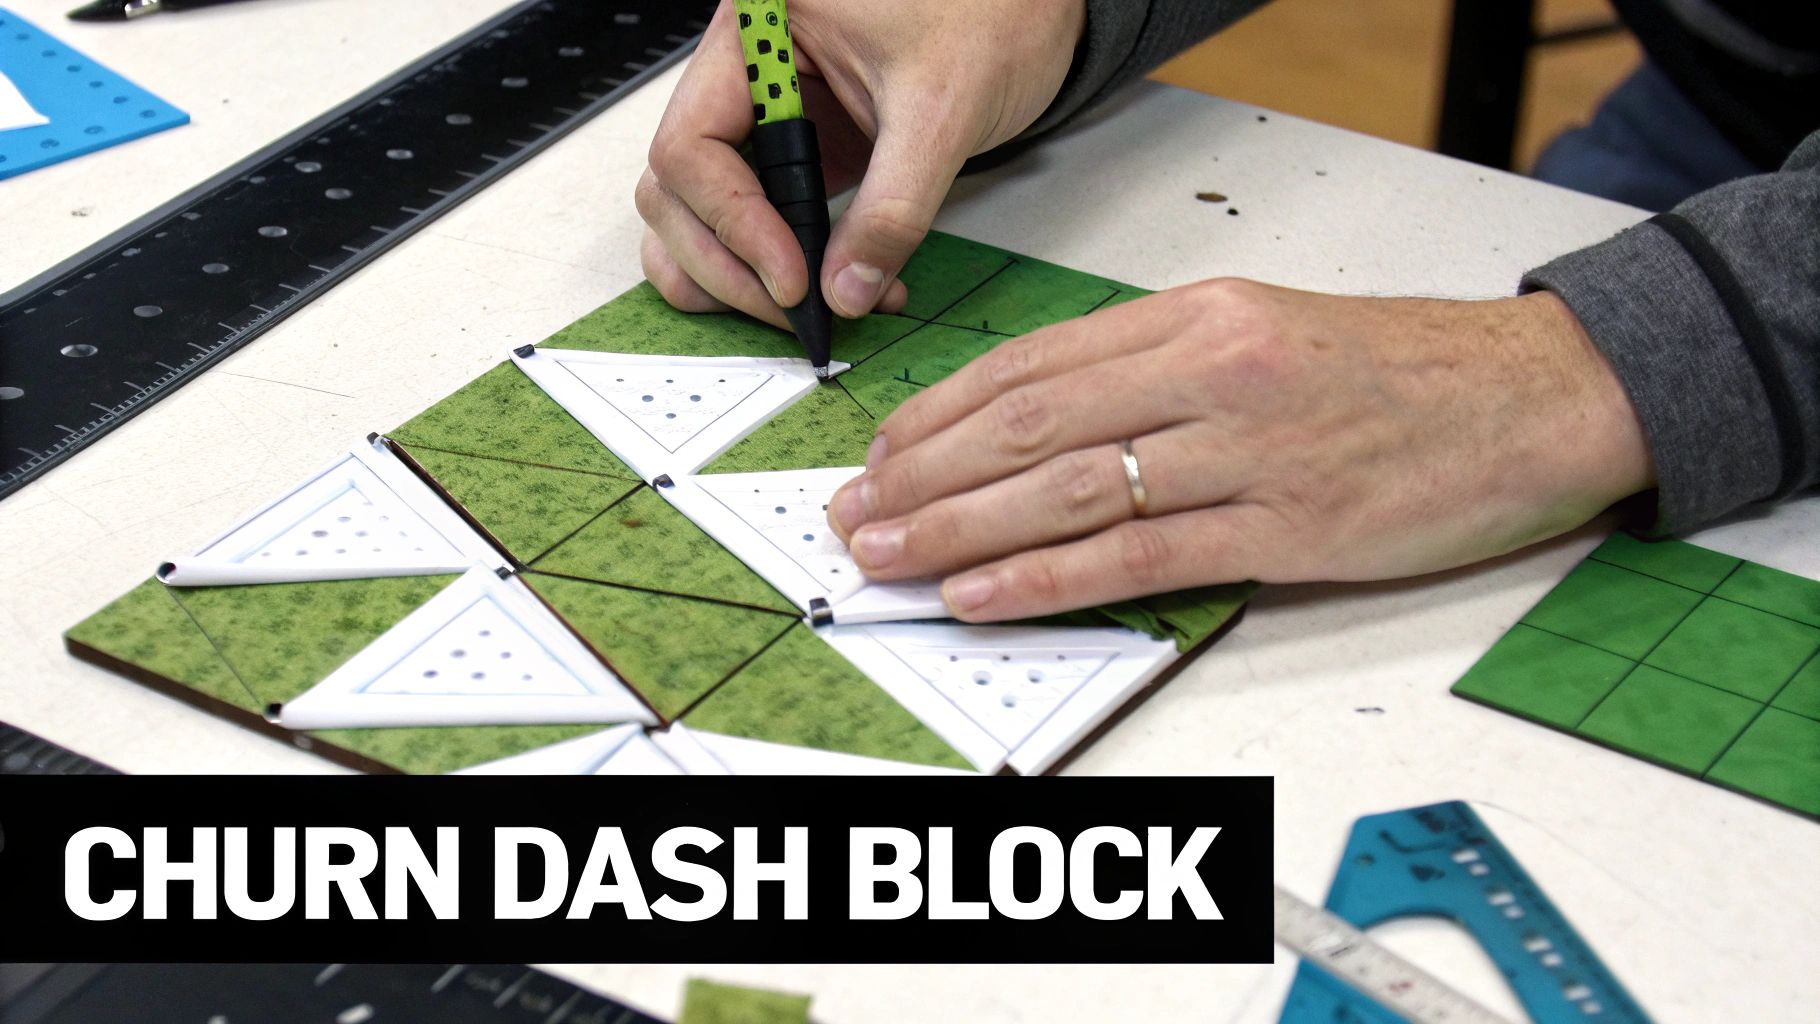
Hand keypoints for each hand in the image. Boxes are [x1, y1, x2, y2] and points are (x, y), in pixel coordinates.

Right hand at [637, 0, 1085, 327]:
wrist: (1032, 7)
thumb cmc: (992, 15)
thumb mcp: (944, 111)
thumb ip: (893, 209)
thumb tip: (847, 291)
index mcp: (757, 26)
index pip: (692, 144)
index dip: (735, 224)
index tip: (791, 280)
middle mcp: (742, 66)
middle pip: (677, 187)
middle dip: (727, 262)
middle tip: (795, 309)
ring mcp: (762, 112)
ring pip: (694, 210)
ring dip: (735, 274)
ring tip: (806, 309)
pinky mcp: (794, 149)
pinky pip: (748, 216)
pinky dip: (766, 266)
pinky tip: (823, 290)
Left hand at [824, 280, 1655, 620]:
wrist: (1535, 396)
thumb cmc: (1398, 369)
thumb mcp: (1263, 330)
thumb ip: (1156, 368)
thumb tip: (1040, 417)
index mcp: (1197, 315)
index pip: (1033, 365)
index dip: (939, 414)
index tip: (880, 453)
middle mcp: (1212, 370)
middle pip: (1030, 425)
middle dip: (924, 474)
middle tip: (854, 516)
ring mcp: (1251, 448)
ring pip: (1072, 489)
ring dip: (963, 528)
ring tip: (890, 558)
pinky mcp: (1291, 524)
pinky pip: (1144, 554)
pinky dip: (1051, 575)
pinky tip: (986, 592)